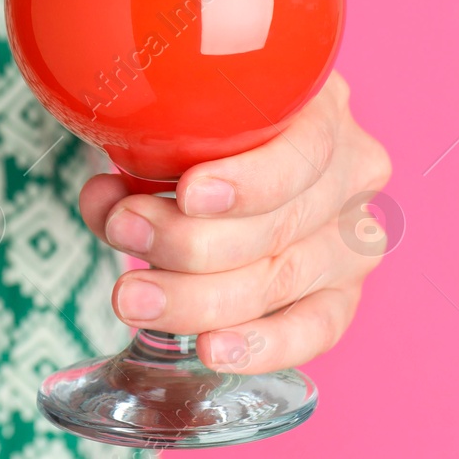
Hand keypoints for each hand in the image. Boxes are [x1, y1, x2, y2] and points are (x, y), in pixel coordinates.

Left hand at [78, 72, 391, 373]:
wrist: (230, 161)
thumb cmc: (202, 133)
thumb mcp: (179, 123)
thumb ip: (141, 158)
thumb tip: (104, 199)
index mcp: (323, 109)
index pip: (304, 153)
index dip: (249, 181)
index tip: (187, 194)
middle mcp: (354, 172)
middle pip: (282, 225)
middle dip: (190, 241)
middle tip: (125, 235)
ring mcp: (354, 238)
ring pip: (285, 279)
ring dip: (198, 295)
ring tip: (133, 295)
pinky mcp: (343, 292)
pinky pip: (315, 329)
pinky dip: (262, 344)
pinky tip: (212, 349)